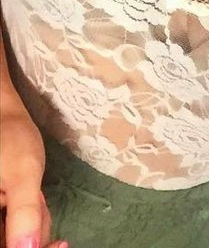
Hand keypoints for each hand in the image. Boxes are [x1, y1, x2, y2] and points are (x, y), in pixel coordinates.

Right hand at [0, 100, 66, 247]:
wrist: (7, 119)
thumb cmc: (11, 139)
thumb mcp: (22, 174)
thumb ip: (24, 213)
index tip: (58, 245)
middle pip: (14, 244)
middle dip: (35, 228)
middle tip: (40, 202)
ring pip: (20, 238)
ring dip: (36, 222)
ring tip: (37, 195)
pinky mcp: (2, 216)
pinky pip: (20, 229)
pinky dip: (34, 218)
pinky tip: (36, 200)